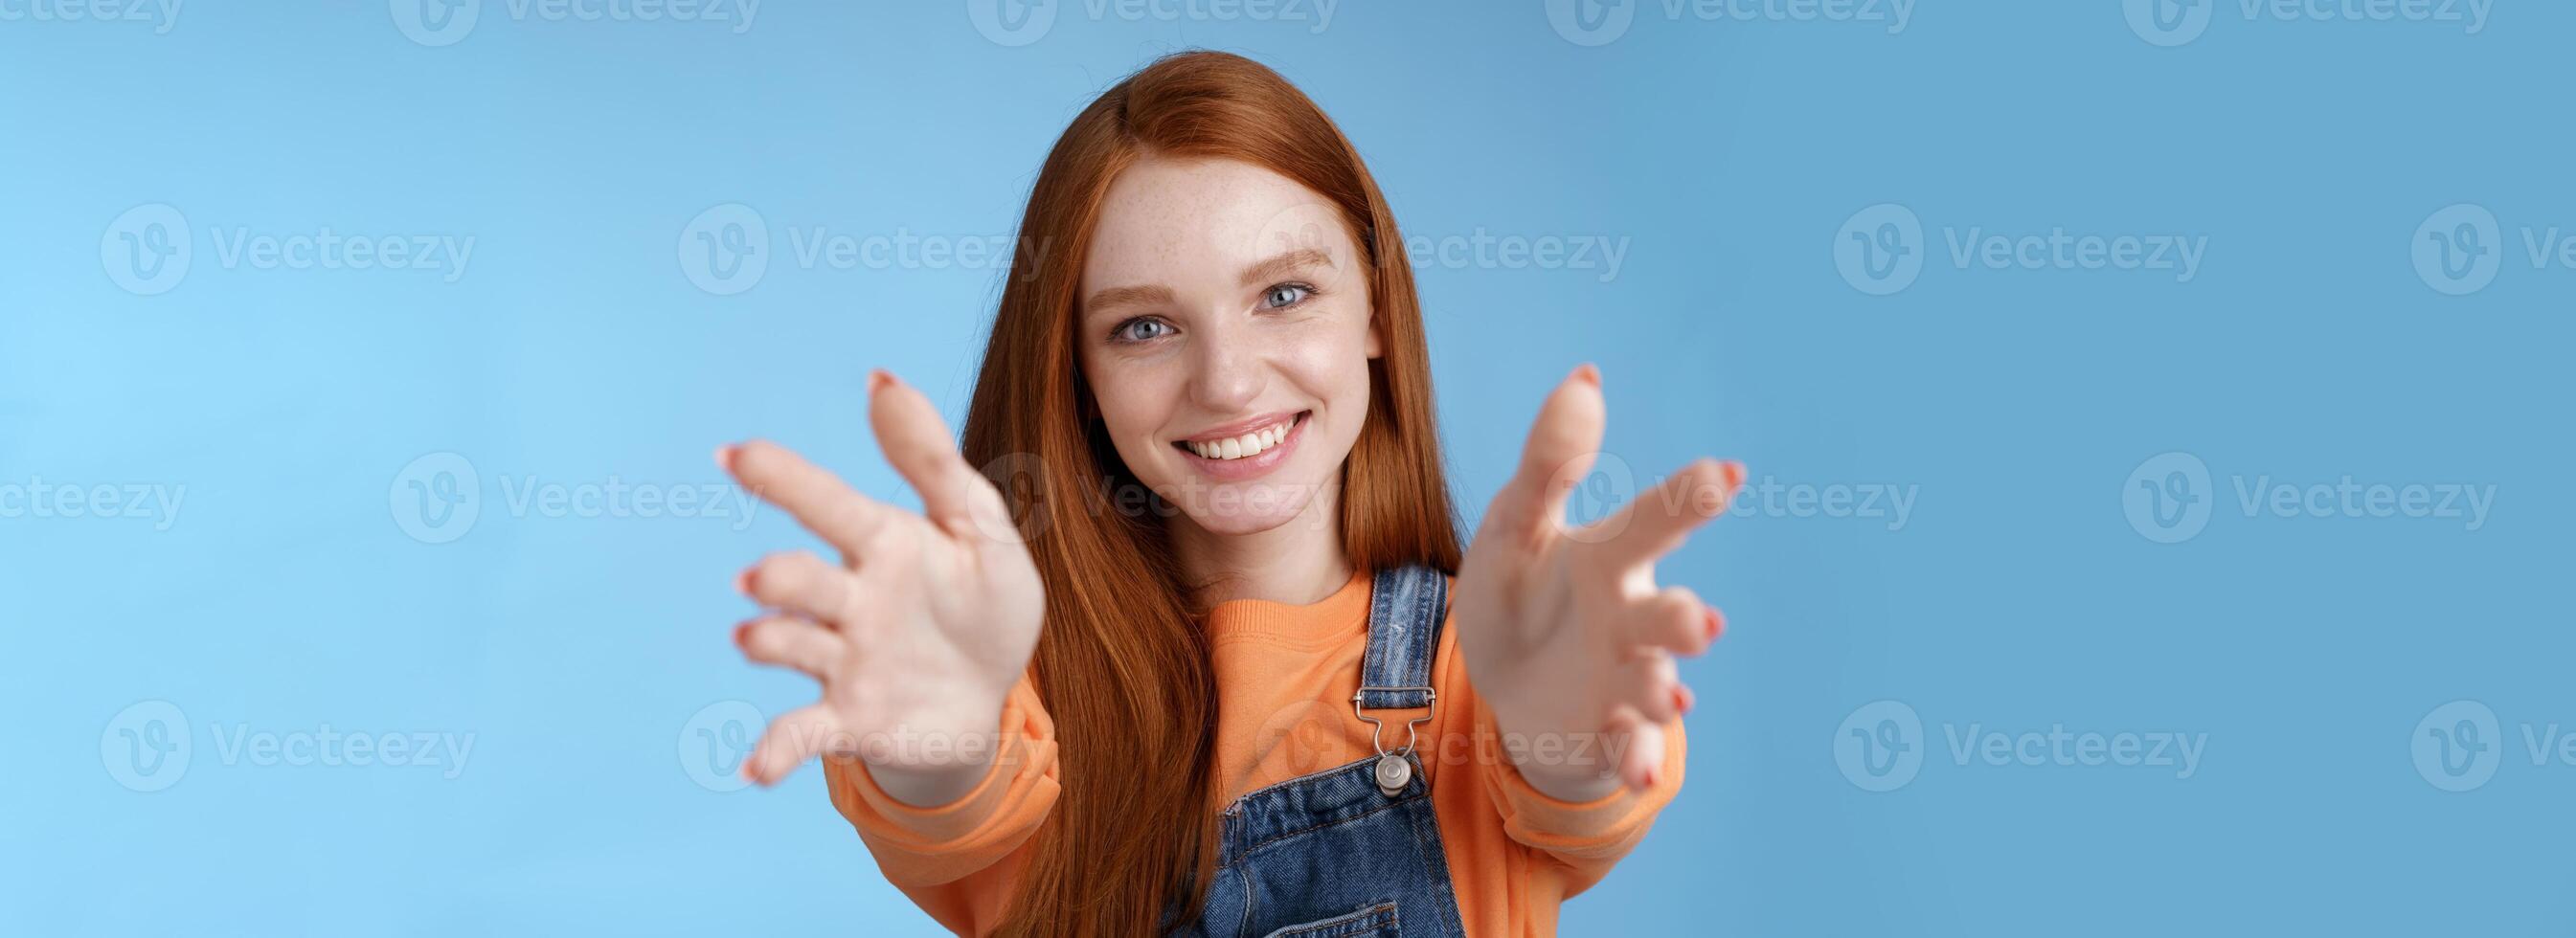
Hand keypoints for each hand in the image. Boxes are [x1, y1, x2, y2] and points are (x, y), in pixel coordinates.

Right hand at [717, 370, 1043, 804]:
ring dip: (769, 643)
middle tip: (761, 578)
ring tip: (754, 638)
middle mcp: (850, 601)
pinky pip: (801, 734)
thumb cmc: (980, 600)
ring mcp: (845, 661)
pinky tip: (753, 769)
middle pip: (801, 581)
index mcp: (881, 546)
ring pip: (791, 646)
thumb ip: (931, 457)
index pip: (824, 503)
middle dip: (779, 578)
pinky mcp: (851, 719)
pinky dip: (773, 752)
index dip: (781, 478)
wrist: (996, 693)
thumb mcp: (976, 525)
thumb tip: (880, 378)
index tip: (734, 455)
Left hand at [1453, 364, 1742, 800]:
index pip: (1655, 521)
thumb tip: (1586, 377)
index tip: (1729, 473)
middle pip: (1665, 615)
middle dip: (1682, 619)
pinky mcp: (1606, 729)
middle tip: (1702, 623)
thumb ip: (1549, 463)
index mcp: (1610, 557)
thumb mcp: (1516, 524)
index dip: (1690, 497)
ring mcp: (1624, 677)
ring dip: (1661, 689)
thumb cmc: (1521, 588)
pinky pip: (1625, 744)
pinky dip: (1632, 753)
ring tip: (1669, 694)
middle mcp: (1631, 617)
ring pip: (1653, 682)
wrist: (1506, 680)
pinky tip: (1633, 765)